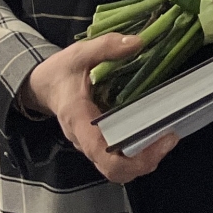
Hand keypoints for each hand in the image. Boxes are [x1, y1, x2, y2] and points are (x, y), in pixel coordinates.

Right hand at [21, 35, 178, 184]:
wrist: (42, 86)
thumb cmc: (60, 72)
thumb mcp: (79, 53)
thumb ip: (106, 46)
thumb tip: (138, 42)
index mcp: (78, 119)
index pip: (101, 151)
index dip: (131, 156)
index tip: (160, 138)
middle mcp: (83, 139)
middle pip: (113, 169)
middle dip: (145, 161)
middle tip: (170, 138)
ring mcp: (90, 144)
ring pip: (117, 168)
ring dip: (144, 160)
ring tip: (168, 138)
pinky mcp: (98, 143)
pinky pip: (118, 159)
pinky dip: (139, 154)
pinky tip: (156, 135)